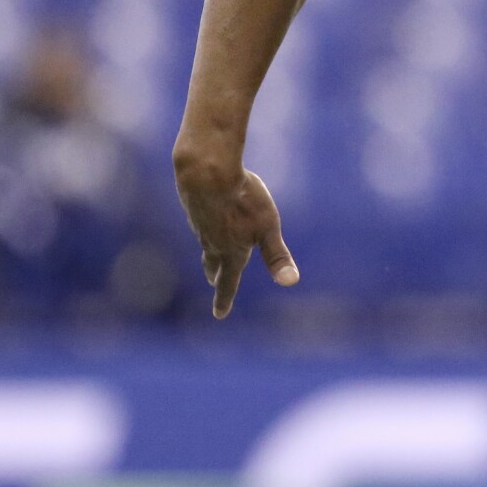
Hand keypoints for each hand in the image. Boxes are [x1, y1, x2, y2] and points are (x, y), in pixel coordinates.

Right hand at [175, 164, 298, 317]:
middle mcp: (212, 241)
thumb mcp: (267, 228)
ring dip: (209, 251)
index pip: (229, 282)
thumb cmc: (243, 200)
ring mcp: (200, 224)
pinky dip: (205, 226)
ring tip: (211, 253)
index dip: (224, 299)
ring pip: (205, 241)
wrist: (207, 171)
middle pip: (214, 262)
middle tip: (213, 282)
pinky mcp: (194, 206)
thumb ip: (277, 256)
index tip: (219, 315)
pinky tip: (208, 217)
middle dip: (215, 274)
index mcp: (231, 251)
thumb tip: (291, 282)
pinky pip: (201, 221)